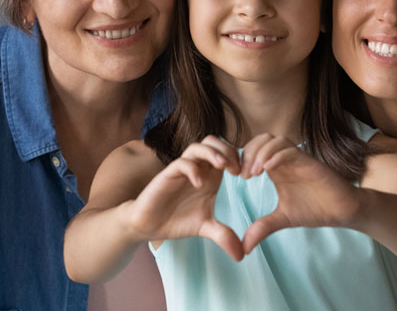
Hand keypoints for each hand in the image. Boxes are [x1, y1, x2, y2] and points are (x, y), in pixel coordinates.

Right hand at [124, 136, 245, 260]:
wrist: (148, 225)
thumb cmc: (177, 220)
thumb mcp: (205, 228)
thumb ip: (224, 236)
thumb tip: (241, 255)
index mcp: (210, 175)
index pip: (227, 152)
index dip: (239, 158)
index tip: (248, 175)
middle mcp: (197, 168)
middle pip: (214, 141)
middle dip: (228, 150)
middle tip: (237, 170)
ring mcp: (182, 170)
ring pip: (198, 146)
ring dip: (213, 153)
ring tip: (223, 167)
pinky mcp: (167, 175)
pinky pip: (181, 163)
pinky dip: (193, 169)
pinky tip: (200, 184)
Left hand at [239, 133, 364, 254]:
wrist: (343, 211)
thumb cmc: (315, 210)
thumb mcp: (282, 219)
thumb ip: (262, 228)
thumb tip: (243, 248)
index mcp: (277, 168)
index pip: (254, 149)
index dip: (242, 159)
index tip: (237, 177)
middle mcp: (286, 160)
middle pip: (262, 139)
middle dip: (249, 153)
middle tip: (244, 175)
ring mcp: (299, 159)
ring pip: (275, 140)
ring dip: (261, 153)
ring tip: (254, 173)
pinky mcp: (311, 163)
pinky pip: (291, 150)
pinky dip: (276, 156)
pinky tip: (268, 170)